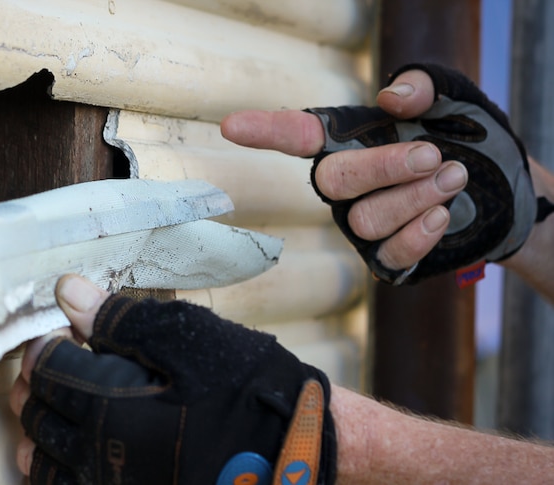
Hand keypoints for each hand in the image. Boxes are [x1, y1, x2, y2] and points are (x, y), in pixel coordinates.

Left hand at [10, 275, 336, 484]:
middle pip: (36, 414)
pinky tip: (69, 448)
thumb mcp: (188, 338)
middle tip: (57, 360)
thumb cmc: (245, 387)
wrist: (293, 450)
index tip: (63, 330)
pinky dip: (54, 467)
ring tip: (56, 403)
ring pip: (39, 461)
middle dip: (35, 381)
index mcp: (110, 408)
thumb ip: (119, 319)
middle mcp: (100, 456)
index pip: (46, 368)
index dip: (47, 342)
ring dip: (36, 426)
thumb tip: (66, 292)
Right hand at [221, 64, 535, 284]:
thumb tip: (392, 99)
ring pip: (366, 220)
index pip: (297, 135)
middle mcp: (346, 186)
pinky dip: (418, 234)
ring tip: (453, 178)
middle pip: (333, 182)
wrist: (504, 189)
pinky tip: (441, 214)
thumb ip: (421, 85)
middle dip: (382, 168)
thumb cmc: (464, 136)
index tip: (230, 126)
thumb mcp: (451, 97)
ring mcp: (362, 224)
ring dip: (415, 198)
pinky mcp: (389, 259)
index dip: (265, 131)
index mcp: (348, 140)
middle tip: (431, 157)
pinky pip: (388, 254)